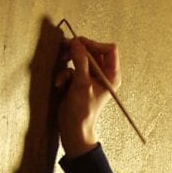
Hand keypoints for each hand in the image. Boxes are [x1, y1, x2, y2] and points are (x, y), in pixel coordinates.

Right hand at [55, 35, 121, 155]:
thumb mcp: (82, 84)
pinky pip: (72, 69)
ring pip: (80, 58)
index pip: (109, 50)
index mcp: (111, 75)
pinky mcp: (79, 81)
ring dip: (69, 62)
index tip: (80, 44)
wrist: (73, 129)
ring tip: (62, 65)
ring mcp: (90, 77)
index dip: (94, 44)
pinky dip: (65, 74)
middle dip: (78, 51)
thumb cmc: (83, 111)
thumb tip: (76, 43)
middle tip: (66, 47)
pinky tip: (60, 84)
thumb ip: (80, 62)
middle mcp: (103, 74)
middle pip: (93, 51)